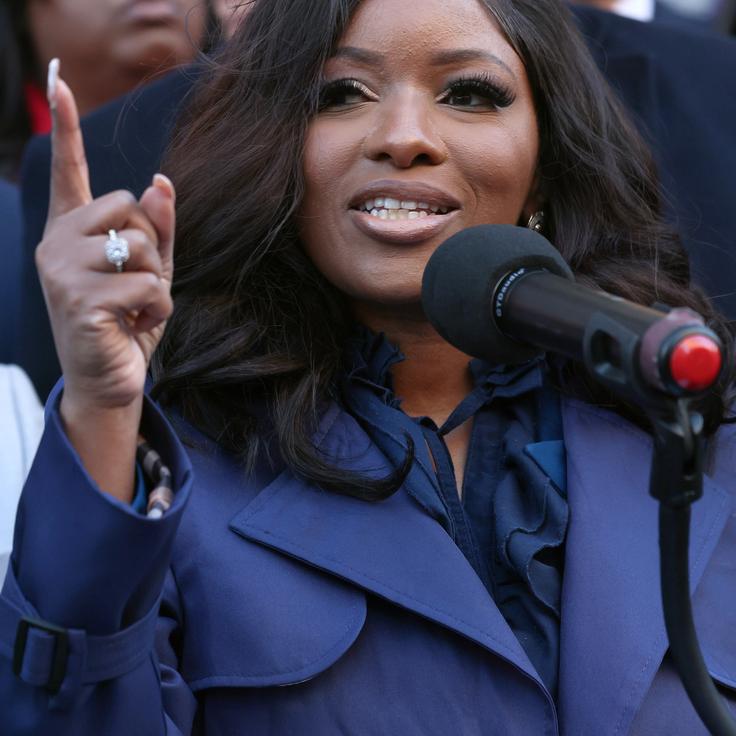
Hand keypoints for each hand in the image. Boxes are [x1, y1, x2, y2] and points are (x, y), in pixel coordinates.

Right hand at [36, 59, 175, 500]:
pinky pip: (148, 282)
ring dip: (157, 281)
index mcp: (72, 231)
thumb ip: (157, 228)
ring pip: (141, 244)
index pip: (71, 171)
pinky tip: (137, 323)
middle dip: (152, 247)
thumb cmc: (129, 321)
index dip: (66, 126)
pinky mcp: (79, 300)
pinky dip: (158, 306)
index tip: (57, 78)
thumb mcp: (150, 270)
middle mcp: (56, 242)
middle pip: (130, 206)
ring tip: (136, 307)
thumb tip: (161, 180)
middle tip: (135, 285)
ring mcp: (62, 270)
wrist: (111, 378)